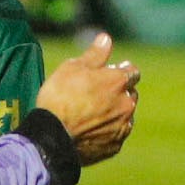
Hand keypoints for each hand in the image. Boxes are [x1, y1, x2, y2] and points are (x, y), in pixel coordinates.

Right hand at [36, 31, 140, 163]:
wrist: (52, 137)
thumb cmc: (60, 98)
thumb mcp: (72, 68)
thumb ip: (94, 54)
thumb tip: (106, 39)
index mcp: (118, 81)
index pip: (132, 71)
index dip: (120, 71)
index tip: (108, 74)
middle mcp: (127, 104)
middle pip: (130, 94)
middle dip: (119, 92)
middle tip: (96, 95)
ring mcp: (122, 127)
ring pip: (125, 115)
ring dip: (115, 113)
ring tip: (92, 115)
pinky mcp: (115, 146)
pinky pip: (116, 135)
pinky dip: (108, 132)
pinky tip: (91, 131)